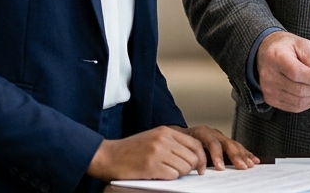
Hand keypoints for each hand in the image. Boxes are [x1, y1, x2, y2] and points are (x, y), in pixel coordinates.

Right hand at [87, 125, 204, 181]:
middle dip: (190, 168)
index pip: (195, 143)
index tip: (200, 167)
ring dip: (179, 174)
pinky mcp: (151, 166)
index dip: (201, 158)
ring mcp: (157, 152)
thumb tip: (194, 158)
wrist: (108, 156)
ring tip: (166, 172)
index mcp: (165, 131)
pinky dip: (169, 178)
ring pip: (184, 168)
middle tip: (179, 172)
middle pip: (192, 157)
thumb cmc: (130, 150)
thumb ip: (172, 144)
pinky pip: (173, 176)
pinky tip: (159, 175)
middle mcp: (163, 139)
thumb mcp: (154, 139)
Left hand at [180, 125, 258, 170]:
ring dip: (243, 156)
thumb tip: (195, 168)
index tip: (220, 167)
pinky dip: (246, 154)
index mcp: (201, 132)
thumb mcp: (183, 146)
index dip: (217, 155)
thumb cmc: (181, 143)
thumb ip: (191, 155)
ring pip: (234, 145)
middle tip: (241, 166)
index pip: (212, 142)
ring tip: (250, 165)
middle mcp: (213, 133)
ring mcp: (221, 137)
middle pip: (227, 143)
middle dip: (236, 156)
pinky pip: (238, 147)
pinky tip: (253, 159)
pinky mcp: (226, 142)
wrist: (180, 134)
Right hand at [256, 31, 309, 112]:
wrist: (265, 52)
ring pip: (298, 101)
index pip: (297, 73)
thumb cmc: (284, 47)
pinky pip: (294, 107)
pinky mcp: (271, 99)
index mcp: (275, 58)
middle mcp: (269, 76)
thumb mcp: (299, 43)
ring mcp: (269, 90)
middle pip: (299, 90)